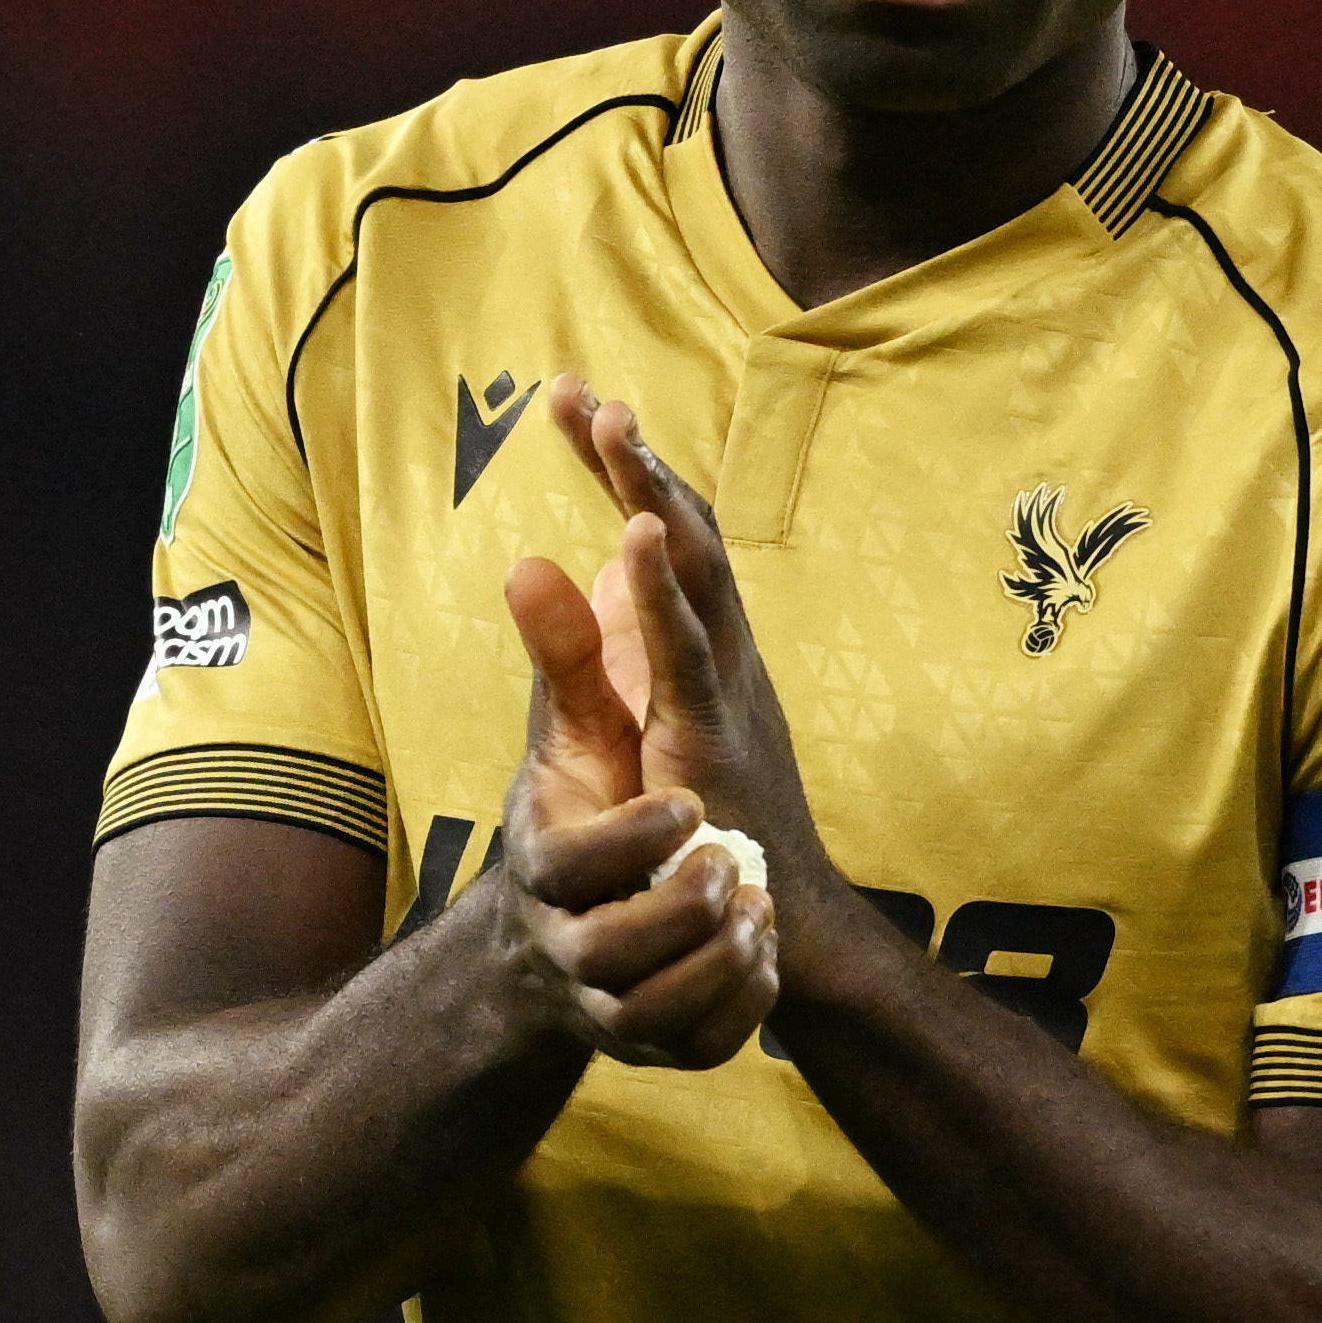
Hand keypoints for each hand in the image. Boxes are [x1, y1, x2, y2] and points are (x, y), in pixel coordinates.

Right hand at [490, 539, 776, 1072]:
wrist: (568, 942)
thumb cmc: (580, 817)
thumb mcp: (572, 740)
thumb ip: (567, 657)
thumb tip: (531, 558)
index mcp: (545, 867)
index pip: (576, 863)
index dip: (635, 836)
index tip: (687, 802)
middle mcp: (570, 943)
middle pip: (616, 952)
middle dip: (683, 907)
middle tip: (727, 860)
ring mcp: (614, 1005)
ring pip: (662, 1012)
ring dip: (718, 958)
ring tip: (753, 902)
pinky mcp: (661, 1043)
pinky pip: (703, 1046)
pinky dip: (739, 1002)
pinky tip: (760, 949)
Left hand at [533, 375, 835, 910]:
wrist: (763, 928)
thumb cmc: (691, 828)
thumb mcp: (606, 719)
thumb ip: (580, 646)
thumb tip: (557, 561)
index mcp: (699, 639)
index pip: (665, 531)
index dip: (623, 465)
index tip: (573, 401)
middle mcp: (723, 649)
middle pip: (684, 529)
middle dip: (631, 457)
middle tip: (582, 394)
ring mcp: (726, 687)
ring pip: (697, 571)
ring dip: (654, 495)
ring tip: (610, 427)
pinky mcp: (713, 737)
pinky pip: (690, 650)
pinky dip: (665, 588)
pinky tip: (635, 534)